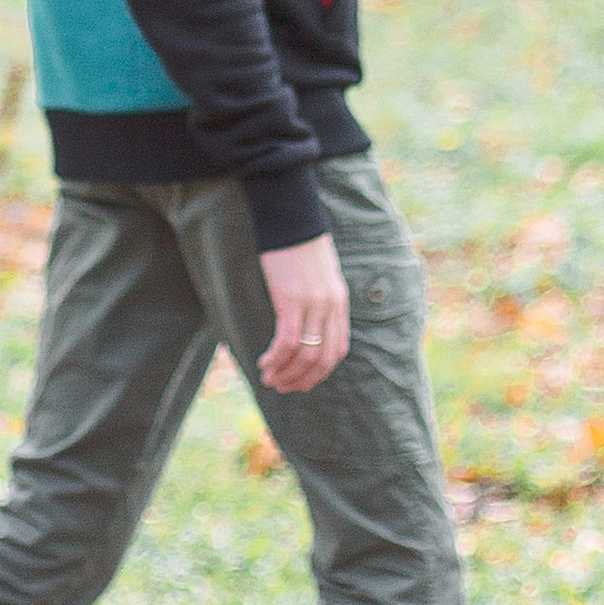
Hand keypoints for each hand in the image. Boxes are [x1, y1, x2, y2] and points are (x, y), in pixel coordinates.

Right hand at [256, 232, 349, 393]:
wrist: (291, 217)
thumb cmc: (299, 243)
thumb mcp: (319, 273)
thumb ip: (319, 297)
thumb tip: (308, 319)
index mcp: (339, 301)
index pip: (337, 349)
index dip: (321, 372)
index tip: (303, 381)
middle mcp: (330, 306)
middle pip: (322, 358)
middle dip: (302, 379)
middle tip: (283, 387)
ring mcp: (313, 304)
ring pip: (305, 355)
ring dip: (286, 372)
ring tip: (269, 379)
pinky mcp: (291, 300)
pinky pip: (288, 341)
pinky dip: (276, 357)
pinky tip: (265, 362)